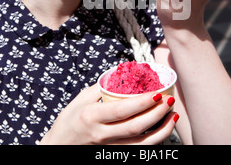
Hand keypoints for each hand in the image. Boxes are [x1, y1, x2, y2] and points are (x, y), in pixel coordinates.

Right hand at [40, 85, 177, 144]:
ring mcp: (108, 148)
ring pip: (141, 144)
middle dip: (157, 113)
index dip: (142, 102)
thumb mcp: (80, 100)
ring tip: (172, 115)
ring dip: (161, 130)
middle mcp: (101, 134)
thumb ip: (101, 87)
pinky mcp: (113, 155)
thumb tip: (121, 74)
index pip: (122, 110)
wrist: (58, 147)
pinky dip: (154, 142)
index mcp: (92, 116)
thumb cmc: (68, 122)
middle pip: (135, 127)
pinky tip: (163, 130)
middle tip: (169, 99)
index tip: (157, 92)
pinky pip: (138, 151)